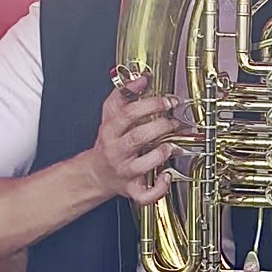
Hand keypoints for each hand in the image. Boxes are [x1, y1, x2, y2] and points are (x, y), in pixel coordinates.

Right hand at [89, 72, 179, 206]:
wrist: (97, 173)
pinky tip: (166, 176)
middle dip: (161, 127)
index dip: (151, 105)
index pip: (128, 114)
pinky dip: (158, 188)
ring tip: (172, 145)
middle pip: (138, 138)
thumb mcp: (110, 114)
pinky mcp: (132, 189)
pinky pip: (145, 194)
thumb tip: (141, 78)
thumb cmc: (109, 141)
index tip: (168, 101)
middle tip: (175, 122)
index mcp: (110, 130)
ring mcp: (124, 171)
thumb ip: (124, 93)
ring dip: (162, 153)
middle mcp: (116, 151)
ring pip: (143, 164)